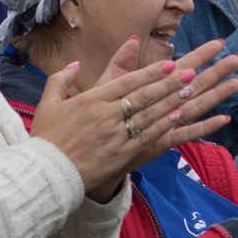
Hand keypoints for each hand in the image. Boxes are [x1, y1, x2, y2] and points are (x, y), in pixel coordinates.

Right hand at [30, 37, 237, 200]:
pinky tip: (178, 116)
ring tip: (191, 89)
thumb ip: (61, 80)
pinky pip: (146, 137)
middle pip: (144, 95)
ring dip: (172, 101)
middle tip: (191, 71)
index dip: (151, 72)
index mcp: (91, 100)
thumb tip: (74, 64)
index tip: (170, 64)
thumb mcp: (48, 104)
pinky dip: (163, 126)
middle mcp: (106, 115)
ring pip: (149, 114)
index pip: (127, 82)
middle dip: (169, 82)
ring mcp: (115, 135)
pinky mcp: (121, 154)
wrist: (46, 173)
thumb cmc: (47, 138)